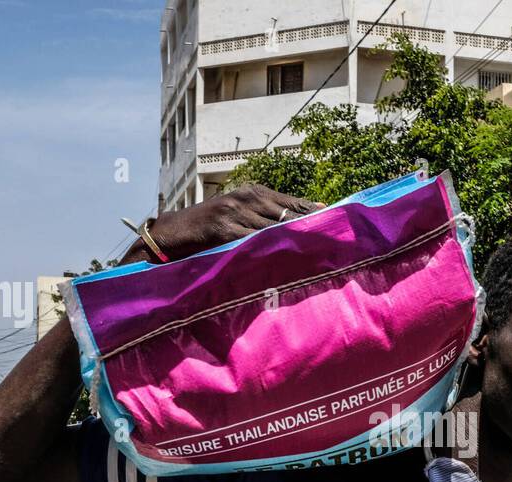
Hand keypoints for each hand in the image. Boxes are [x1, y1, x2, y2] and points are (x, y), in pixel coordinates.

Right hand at [121, 185, 322, 264]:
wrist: (175, 231)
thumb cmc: (213, 225)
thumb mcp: (240, 213)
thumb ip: (268, 215)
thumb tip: (303, 221)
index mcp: (254, 192)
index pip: (292, 203)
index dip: (313, 213)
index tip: (335, 222)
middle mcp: (247, 198)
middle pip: (288, 215)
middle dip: (309, 229)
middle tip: (333, 242)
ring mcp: (235, 213)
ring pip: (273, 229)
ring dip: (294, 242)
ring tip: (317, 254)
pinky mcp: (225, 230)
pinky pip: (253, 241)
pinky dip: (269, 251)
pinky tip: (285, 260)